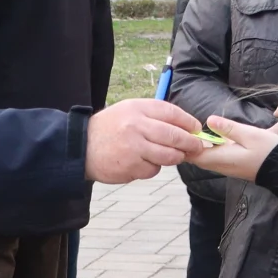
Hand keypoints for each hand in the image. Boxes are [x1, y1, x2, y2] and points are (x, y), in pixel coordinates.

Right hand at [85, 98, 202, 182]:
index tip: (196, 128)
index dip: (188, 122)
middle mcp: (136, 126)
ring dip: (175, 158)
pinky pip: (154, 169)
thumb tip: (185, 126)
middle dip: (190, 143)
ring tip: (175, 156)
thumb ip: (154, 116)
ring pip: (168, 155)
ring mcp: (133, 147)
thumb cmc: (109, 129)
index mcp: (137, 109)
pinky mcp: (131, 166)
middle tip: (197, 147)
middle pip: (174, 136)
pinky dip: (154, 168)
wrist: (81, 147)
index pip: (171, 113)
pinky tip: (144, 163)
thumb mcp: (128, 111)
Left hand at [191, 115, 277, 181]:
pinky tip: (214, 136)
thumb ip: (228, 128)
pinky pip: (215, 158)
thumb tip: (209, 120)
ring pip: (205, 158)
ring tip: (196, 130)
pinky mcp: (232, 166)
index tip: (184, 130)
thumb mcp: (250, 135)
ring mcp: (226, 167)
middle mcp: (220, 166)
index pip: (193, 155)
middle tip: (188, 128)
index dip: (185, 144)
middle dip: (190, 145)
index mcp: (221, 158)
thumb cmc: (268, 151)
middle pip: (196, 157)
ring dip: (199, 146)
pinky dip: (210, 148)